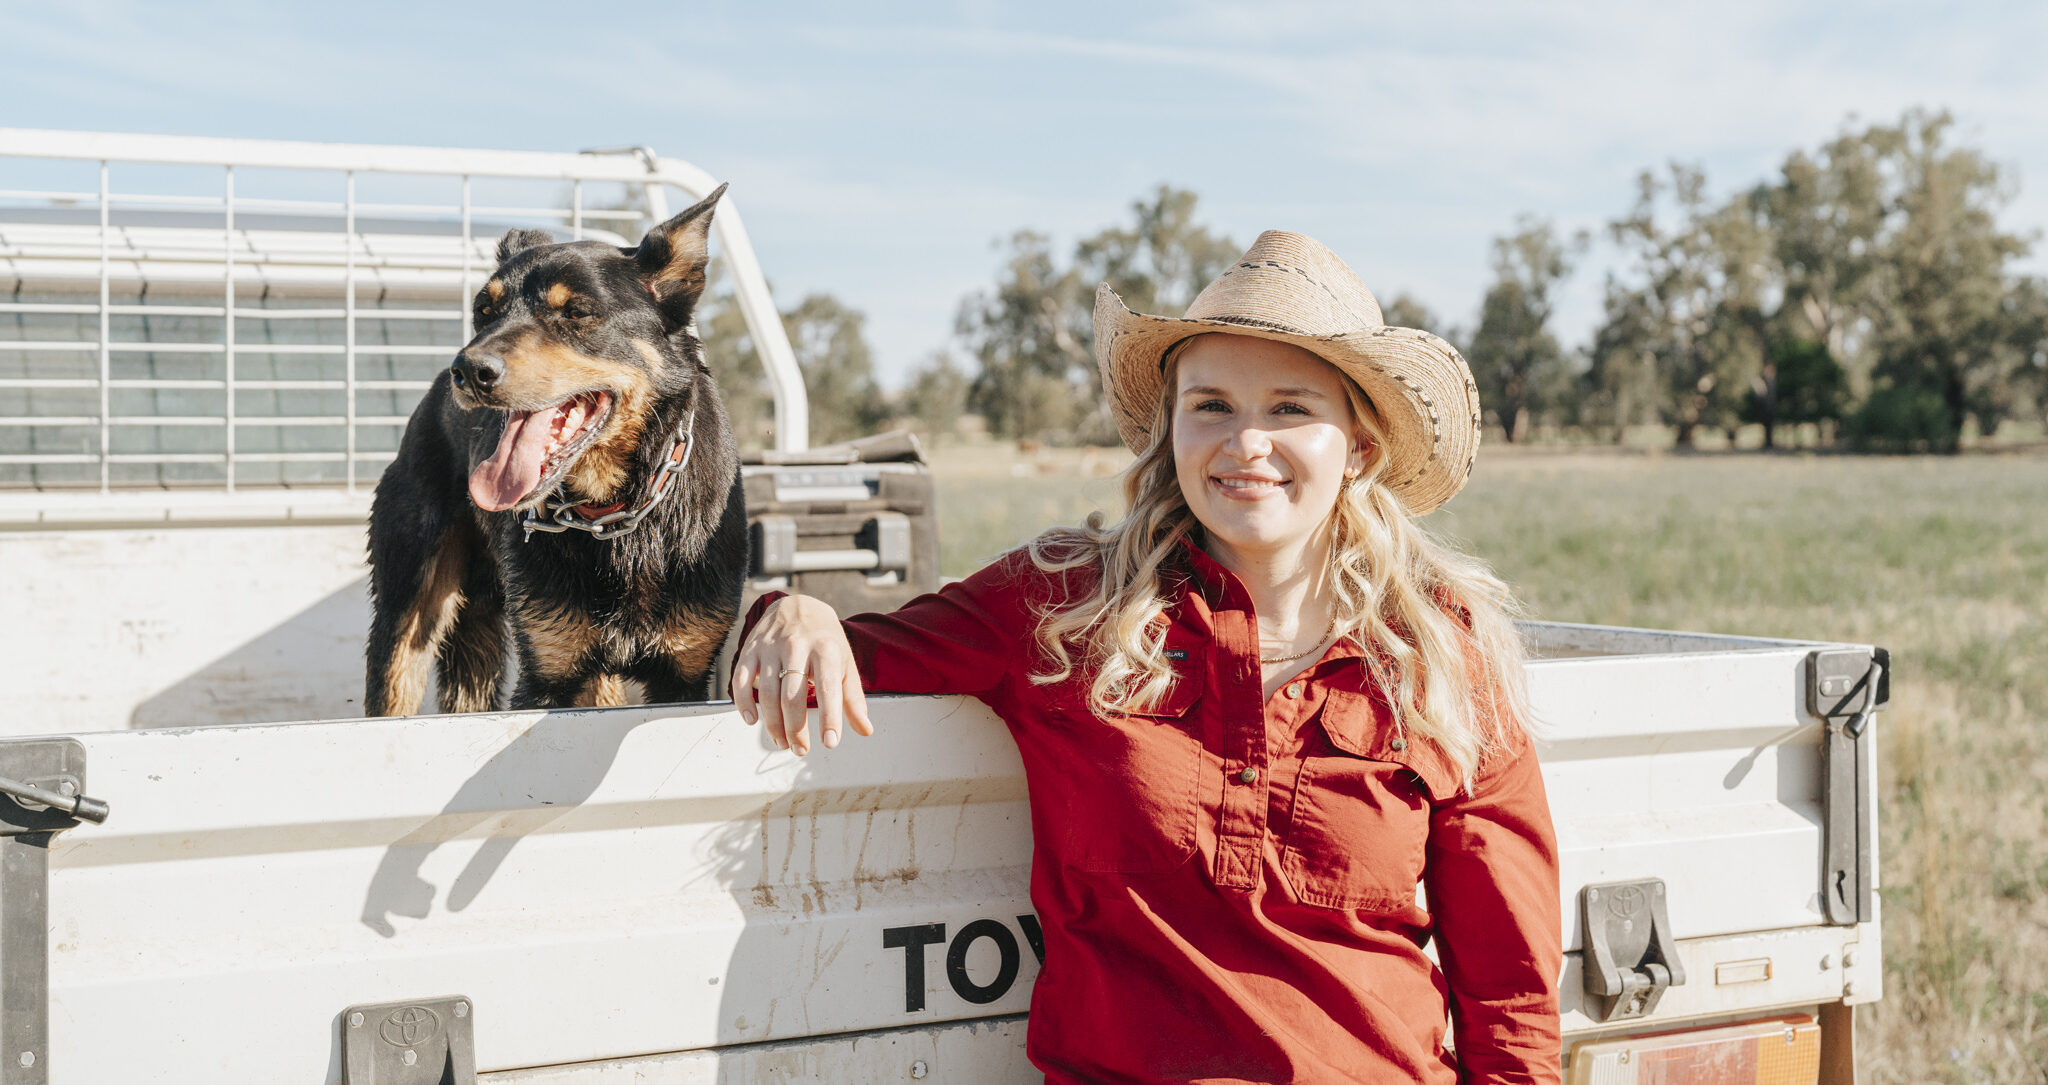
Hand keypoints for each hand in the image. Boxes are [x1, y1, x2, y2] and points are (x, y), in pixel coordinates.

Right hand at [731, 595, 874, 754]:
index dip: (829, 717)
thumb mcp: (845, 663)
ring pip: (768, 692)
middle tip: (801, 750)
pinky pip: (741, 679)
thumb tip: (865, 730)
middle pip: (793, 696)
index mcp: (826, 649)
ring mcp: (771, 647)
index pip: (828, 688)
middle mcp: (797, 646)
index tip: (830, 743)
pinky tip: (752, 720)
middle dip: (796, 729)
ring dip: (773, 724)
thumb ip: (853, 699)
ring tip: (782, 742)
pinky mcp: (750, 649)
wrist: (799, 605)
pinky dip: (743, 702)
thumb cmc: (826, 641)